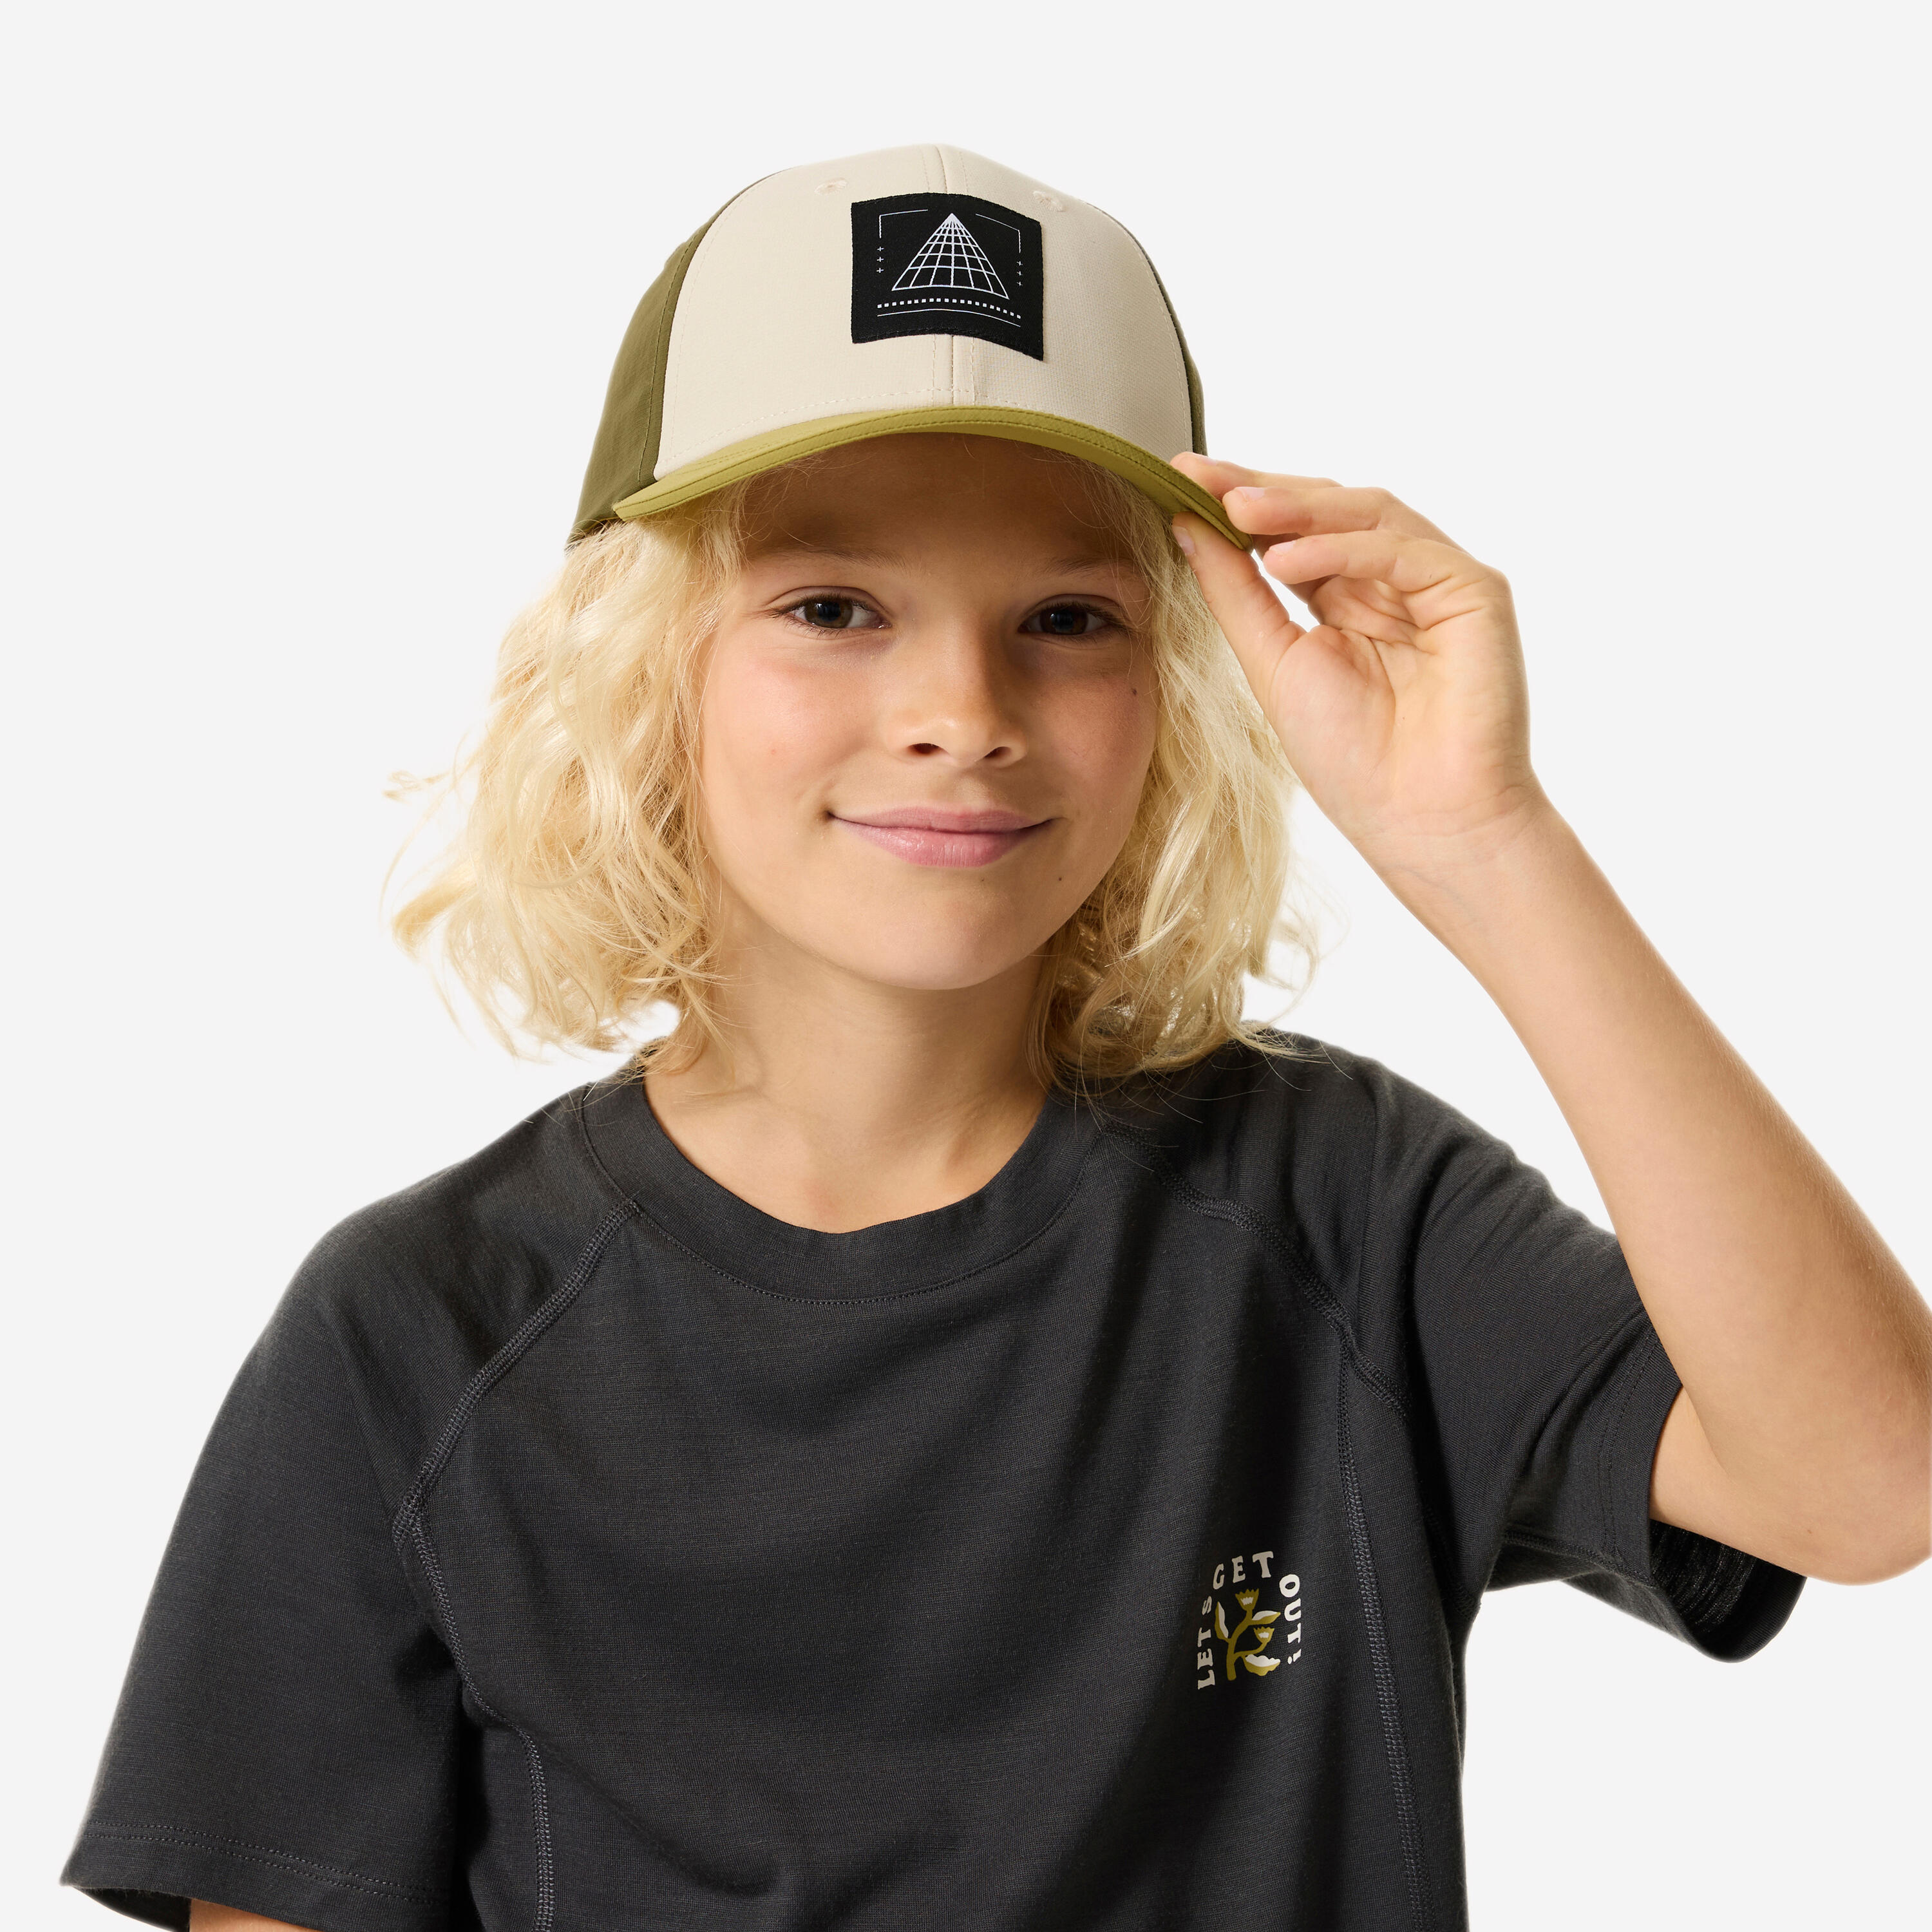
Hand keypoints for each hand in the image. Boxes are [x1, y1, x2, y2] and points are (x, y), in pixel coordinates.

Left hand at [1170, 453, 1545, 880]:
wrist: (1421, 822)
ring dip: (1297, 509)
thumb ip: (1234, 592)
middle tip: (1202, 476)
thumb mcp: (1271, 663)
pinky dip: (1344, 548)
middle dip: (1262, 490)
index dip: (1238, 501)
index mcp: (1345, 599)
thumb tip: (1186, 522)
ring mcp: (1436, 583)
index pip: (1291, 532)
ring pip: (1368, 514)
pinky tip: (1285, 560)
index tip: (1180, 477)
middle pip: (1329, 507)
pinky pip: (1405, 550)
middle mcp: (1392, 582)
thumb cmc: (1355, 761)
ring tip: (1237, 511)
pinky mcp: (1474, 593)